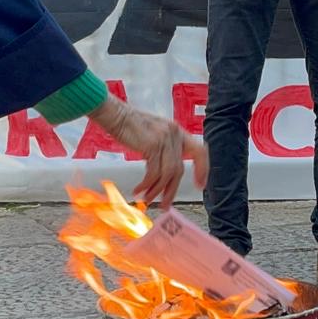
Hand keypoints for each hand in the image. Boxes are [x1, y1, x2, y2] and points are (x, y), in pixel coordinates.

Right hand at [89, 97, 207, 206]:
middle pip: (179, 169)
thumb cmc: (130, 124)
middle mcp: (174, 134)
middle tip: (165, 204)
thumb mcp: (155, 133)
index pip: (199, 151)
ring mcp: (164, 139)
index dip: (202, 169)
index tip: (200, 184)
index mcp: (177, 131)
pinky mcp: (152, 145)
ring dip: (157, 190)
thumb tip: (166, 173)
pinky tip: (139, 190)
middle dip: (171, 190)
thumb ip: (165, 148)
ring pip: (167, 173)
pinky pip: (153, 172)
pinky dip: (147, 185)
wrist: (115, 114)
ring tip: (148, 199)